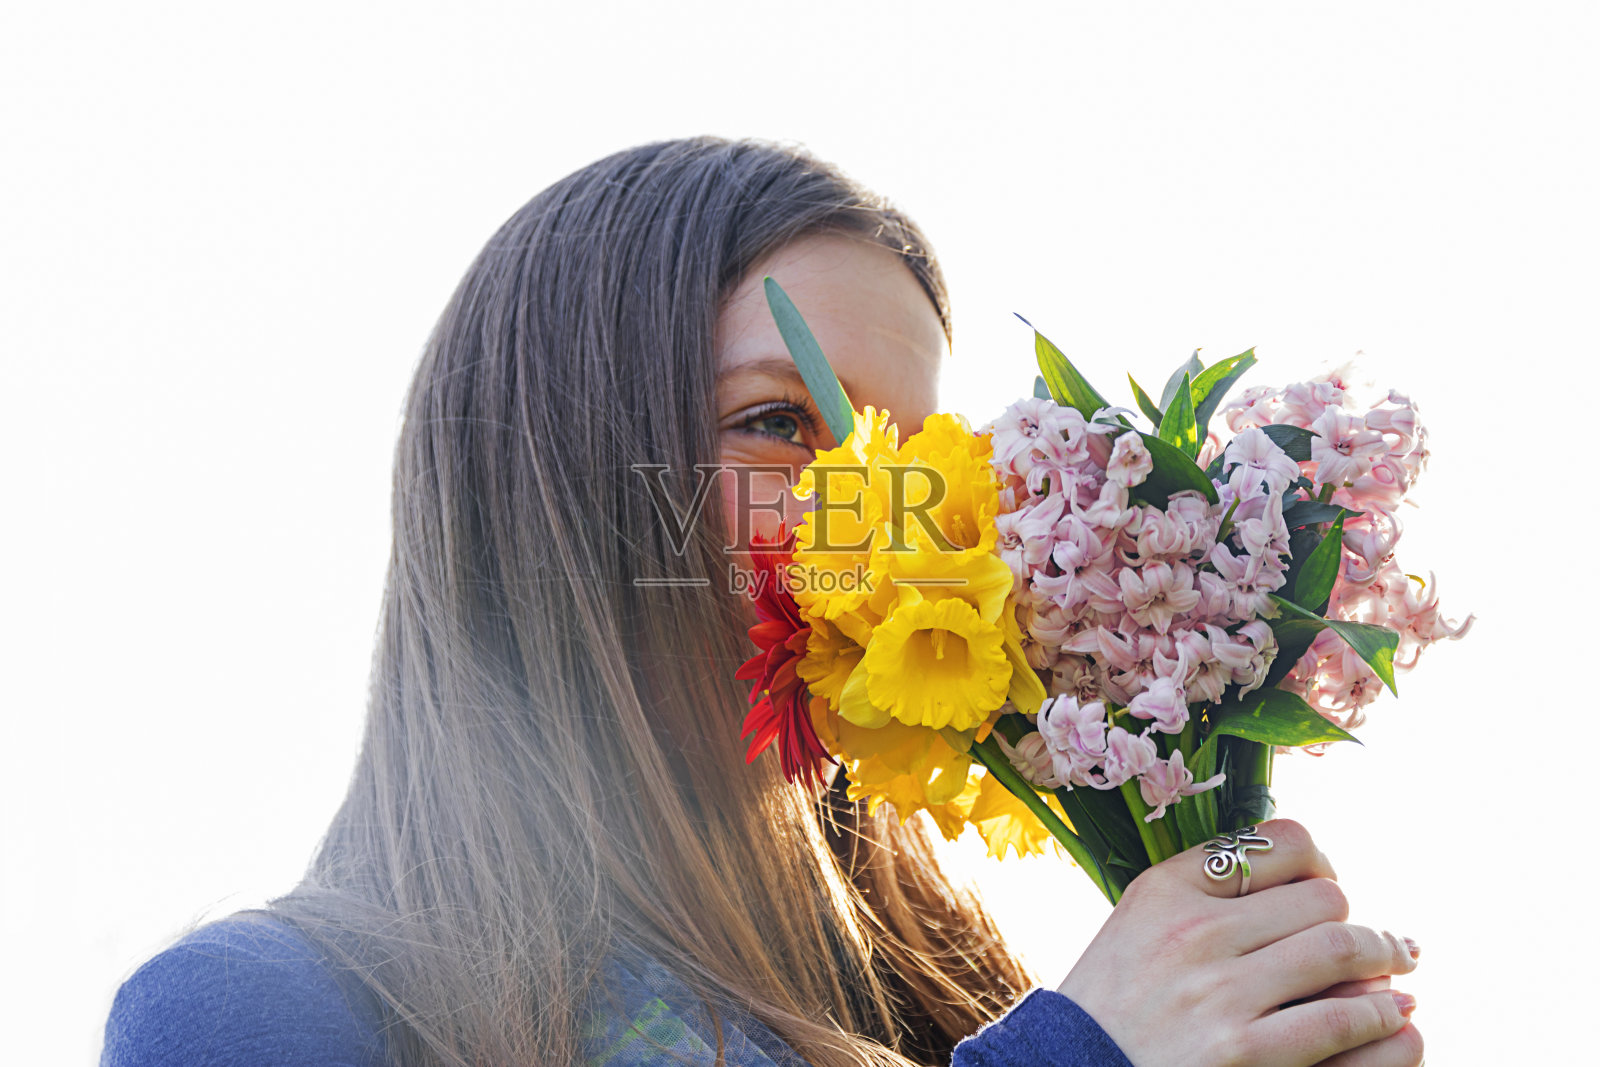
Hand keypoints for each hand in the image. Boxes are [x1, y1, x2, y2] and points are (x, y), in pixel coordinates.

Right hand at [1056, 819, 1421, 1066]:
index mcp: (1168, 888)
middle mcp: (1193, 929)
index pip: (1279, 842)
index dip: (1321, 863)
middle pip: (1322, 896)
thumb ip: (1205, 890)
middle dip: (1356, 918)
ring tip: (1399, 966)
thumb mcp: (1139, 922)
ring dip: (1384, 957)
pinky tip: (1391, 1015)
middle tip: (1377, 940)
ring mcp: (1218, 992)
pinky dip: (1379, 1015)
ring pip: (1341, 947)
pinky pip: (1339, 1019)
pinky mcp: (1242, 1051)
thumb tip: (1307, 875)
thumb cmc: (1115, 1002)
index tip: (1328, 888)